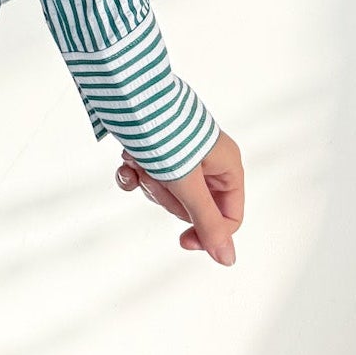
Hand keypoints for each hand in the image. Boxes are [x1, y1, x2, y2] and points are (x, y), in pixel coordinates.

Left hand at [114, 128, 242, 264]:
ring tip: (141, 162)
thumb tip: (228, 260)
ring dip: (149, 182)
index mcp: (227, 166)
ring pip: (167, 192)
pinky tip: (126, 164)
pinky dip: (134, 173)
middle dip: (169, 197)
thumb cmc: (164, 131)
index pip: (229, 217)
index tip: (182, 239)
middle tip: (158, 178)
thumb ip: (207, 222)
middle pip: (194, 206)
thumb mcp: (188, 183)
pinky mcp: (155, 147)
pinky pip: (147, 175)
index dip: (207, 232)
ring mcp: (179, 153)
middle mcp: (207, 160)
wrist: (127, 93)